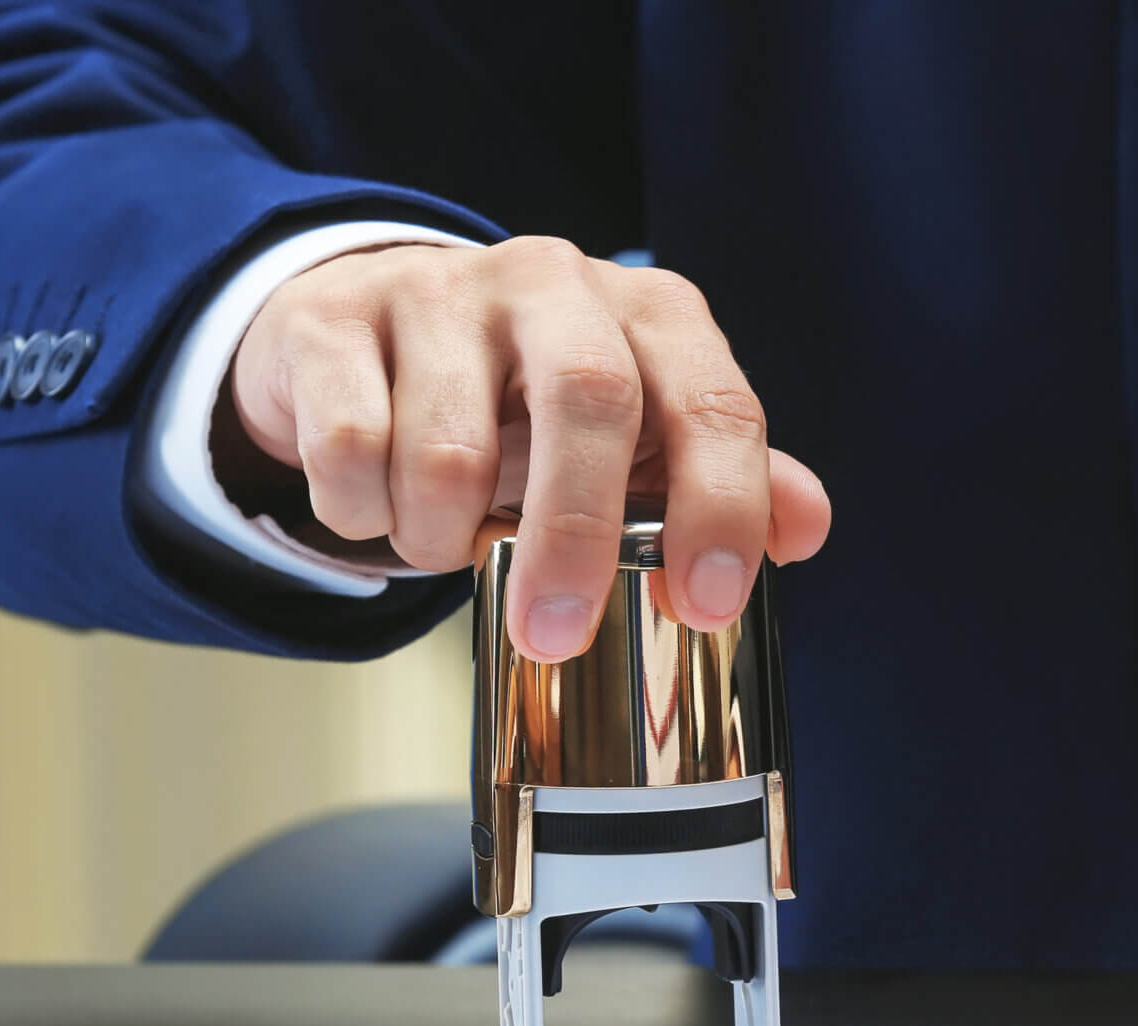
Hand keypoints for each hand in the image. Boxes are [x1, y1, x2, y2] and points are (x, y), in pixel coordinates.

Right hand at [229, 238, 832, 659]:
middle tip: (553, 633)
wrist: (368, 328)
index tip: (707, 602)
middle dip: (577, 532)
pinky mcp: (333, 319)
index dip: (720, 504)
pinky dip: (360, 510)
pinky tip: (376, 499)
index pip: (713, 400)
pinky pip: (348, 448)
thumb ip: (722, 480)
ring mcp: (438, 290)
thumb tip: (804, 530)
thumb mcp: (637, 436)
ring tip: (443, 542)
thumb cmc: (523, 402)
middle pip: (590, 397)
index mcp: (648, 313)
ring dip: (440, 537)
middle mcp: (553, 281)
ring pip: (446, 449)